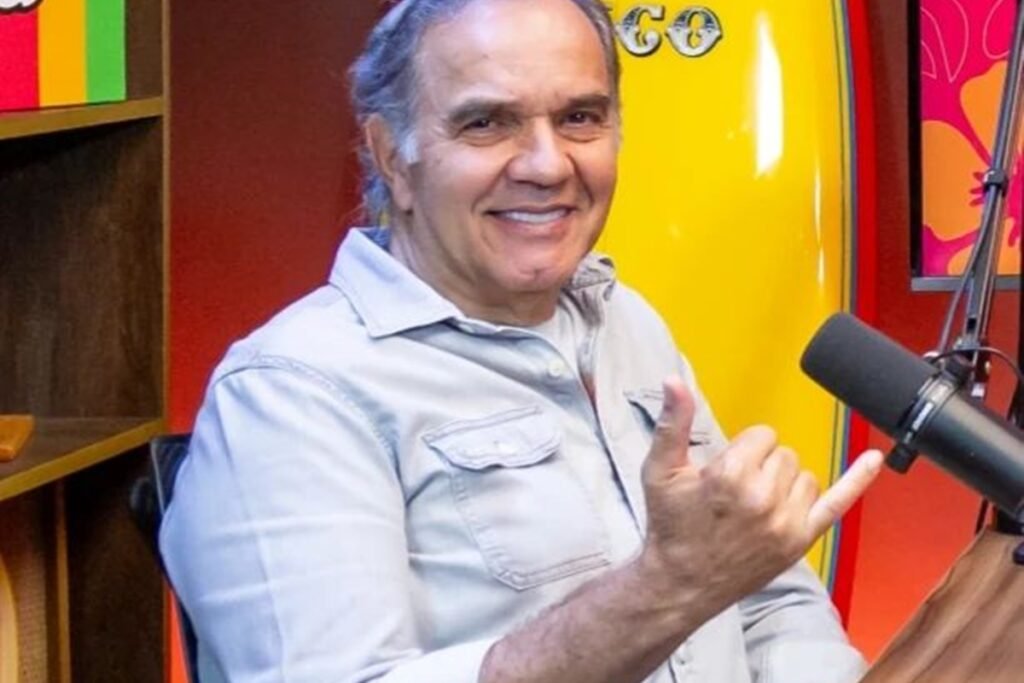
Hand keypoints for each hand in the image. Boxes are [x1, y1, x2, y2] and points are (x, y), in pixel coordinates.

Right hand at [636, 376, 881, 622]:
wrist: (680, 582)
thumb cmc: (670, 526)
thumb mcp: (660, 471)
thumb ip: (672, 423)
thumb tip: (673, 381)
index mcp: (730, 475)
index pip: (761, 435)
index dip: (742, 450)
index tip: (724, 470)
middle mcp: (763, 498)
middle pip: (784, 454)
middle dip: (761, 466)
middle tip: (734, 493)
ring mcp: (786, 522)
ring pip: (805, 476)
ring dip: (785, 483)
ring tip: (755, 504)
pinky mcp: (800, 541)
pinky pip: (837, 504)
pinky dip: (858, 480)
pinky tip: (874, 461)